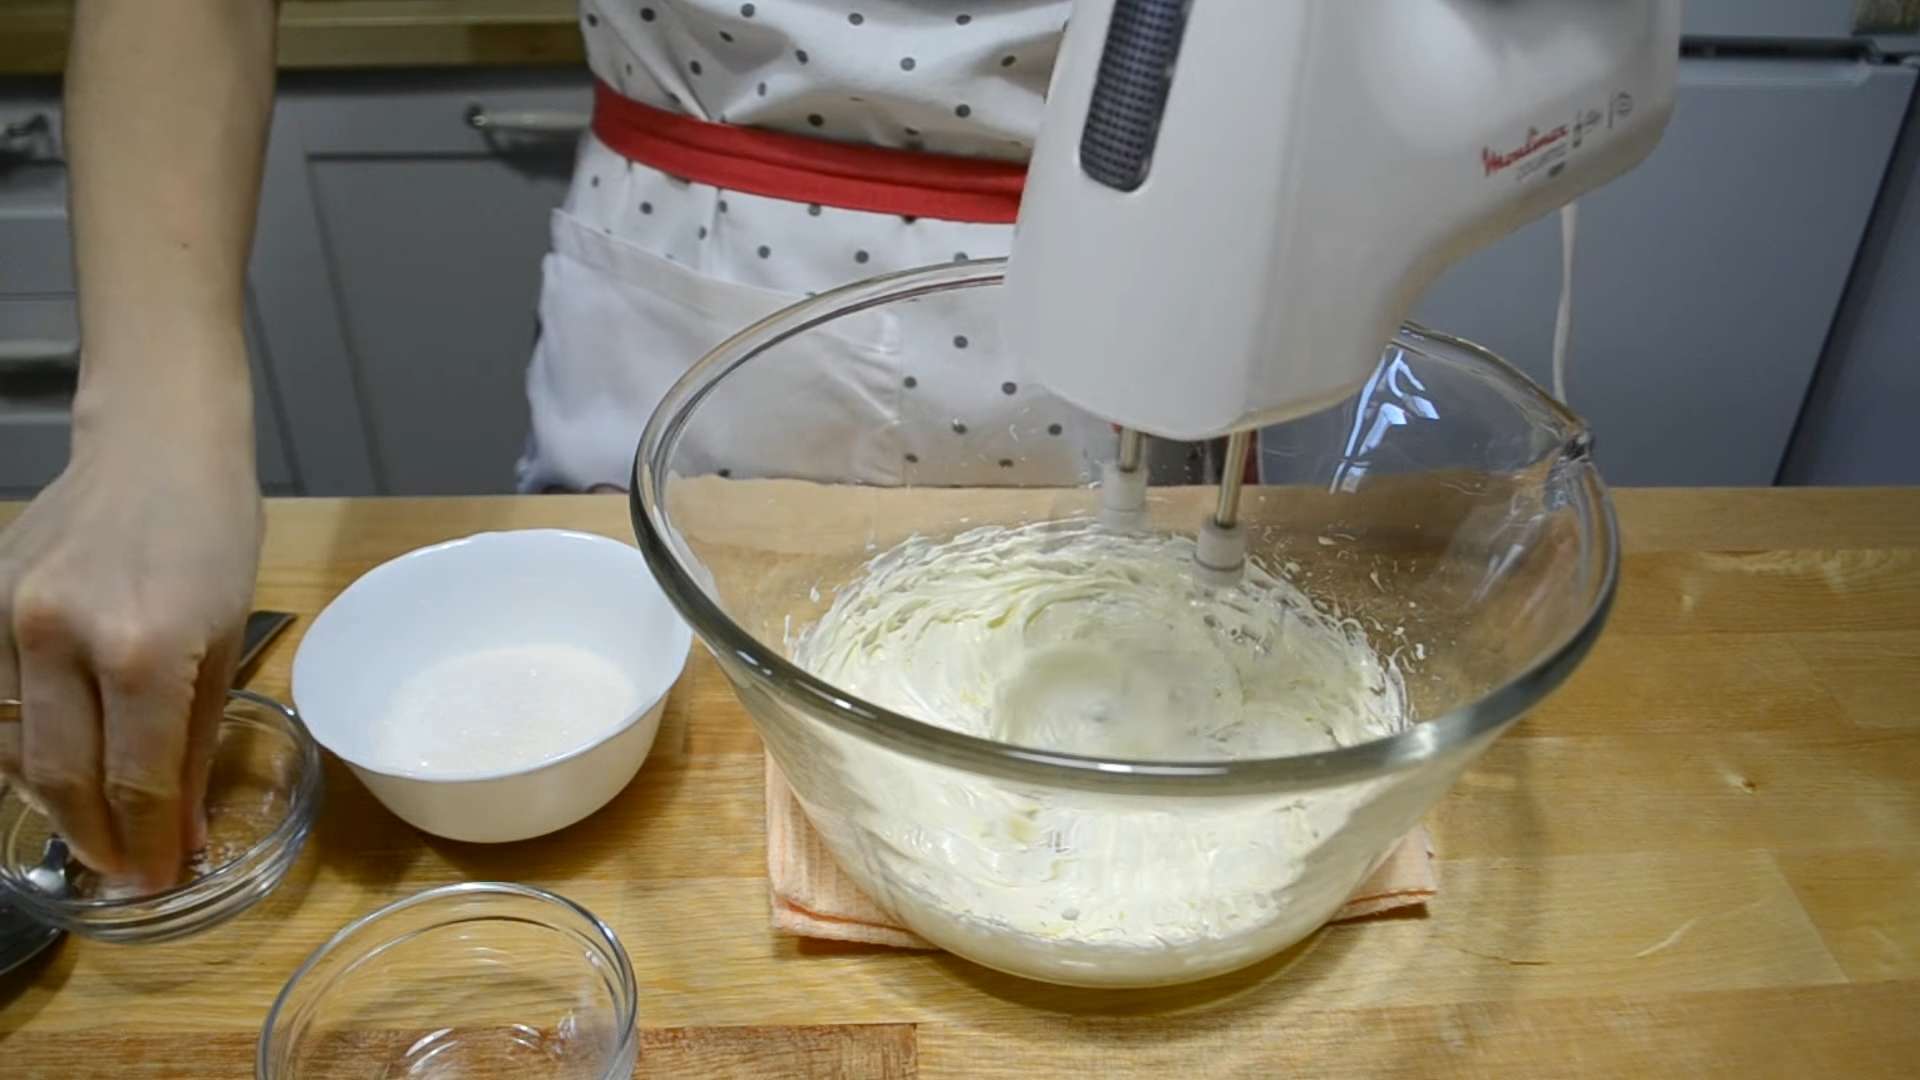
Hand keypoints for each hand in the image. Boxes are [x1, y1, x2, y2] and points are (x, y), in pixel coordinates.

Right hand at [0, 388, 260, 890]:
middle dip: (95, 838)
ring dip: (50, 802)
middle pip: (61, 778)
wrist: (155, 446)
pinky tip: (51, 766)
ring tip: (90, 828)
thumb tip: (181, 831)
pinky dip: (16, 748)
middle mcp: (64, 636)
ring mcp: (9, 617)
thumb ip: (194, 741)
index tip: (158, 881)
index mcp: (144, 647)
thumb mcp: (225, 641)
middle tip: (123, 872)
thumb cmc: (212, 535)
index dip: (145, 843)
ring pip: (11, 749)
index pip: (134, 779)